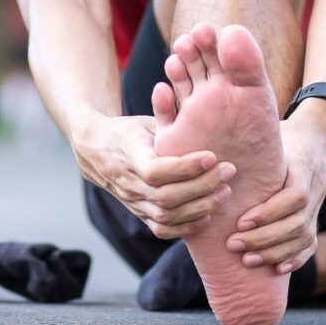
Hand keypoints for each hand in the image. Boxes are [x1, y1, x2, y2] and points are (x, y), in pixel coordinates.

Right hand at [72, 115, 235, 238]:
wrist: (96, 151)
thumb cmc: (128, 132)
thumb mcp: (145, 121)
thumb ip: (166, 117)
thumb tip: (188, 95)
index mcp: (128, 155)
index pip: (155, 170)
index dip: (185, 168)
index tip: (212, 156)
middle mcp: (128, 183)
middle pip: (166, 196)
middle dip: (202, 186)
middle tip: (229, 171)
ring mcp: (133, 202)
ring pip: (166, 215)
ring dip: (200, 207)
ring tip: (225, 191)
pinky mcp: (139, 215)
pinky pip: (162, 229)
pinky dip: (187, 227)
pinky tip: (208, 214)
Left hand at [225, 100, 325, 273]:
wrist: (317, 141)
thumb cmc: (283, 138)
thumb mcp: (271, 135)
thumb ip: (249, 142)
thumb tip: (212, 144)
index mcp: (303, 168)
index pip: (294, 196)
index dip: (269, 212)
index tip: (242, 221)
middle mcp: (315, 190)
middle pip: (297, 222)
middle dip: (264, 238)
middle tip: (233, 244)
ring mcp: (317, 208)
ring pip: (303, 237)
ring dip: (274, 252)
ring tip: (247, 259)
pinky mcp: (315, 220)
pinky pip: (311, 245)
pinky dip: (295, 260)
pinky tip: (276, 270)